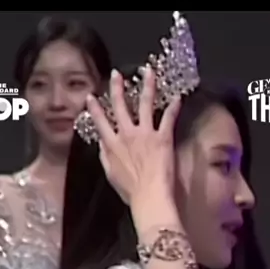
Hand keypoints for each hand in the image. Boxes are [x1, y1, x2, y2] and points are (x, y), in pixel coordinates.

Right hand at [86, 67, 179, 206]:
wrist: (149, 196)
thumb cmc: (130, 191)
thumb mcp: (110, 174)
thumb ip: (105, 157)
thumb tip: (102, 145)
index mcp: (112, 144)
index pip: (100, 121)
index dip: (95, 108)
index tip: (91, 96)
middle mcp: (126, 134)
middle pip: (120, 106)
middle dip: (117, 88)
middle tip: (116, 74)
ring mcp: (145, 133)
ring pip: (144, 104)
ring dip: (147, 86)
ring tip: (148, 71)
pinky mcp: (163, 137)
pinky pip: (168, 118)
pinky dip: (174, 106)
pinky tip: (178, 96)